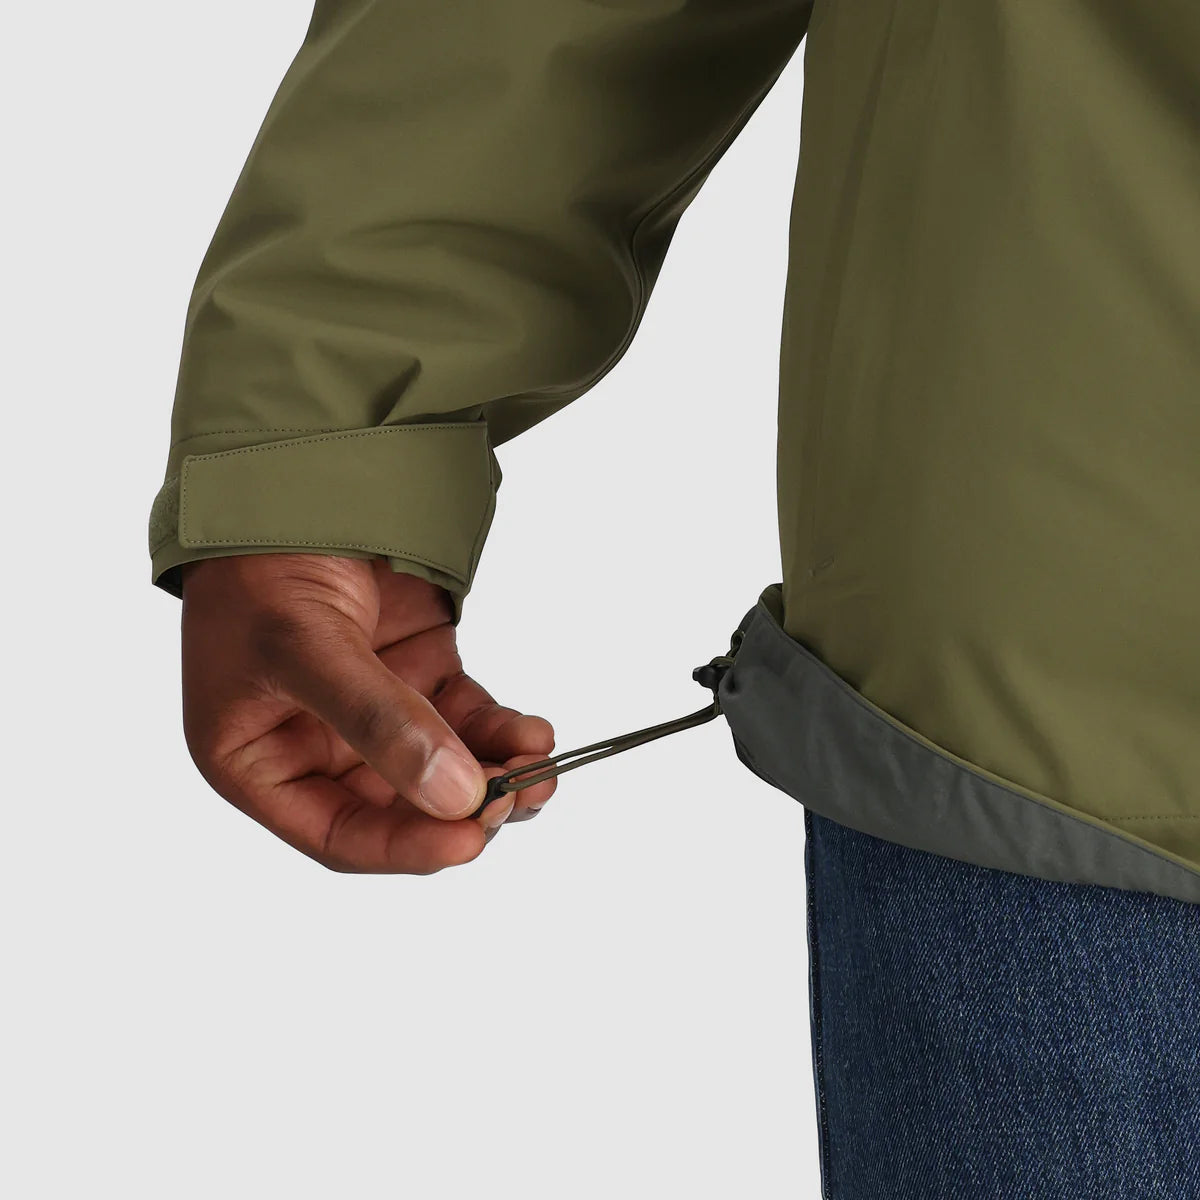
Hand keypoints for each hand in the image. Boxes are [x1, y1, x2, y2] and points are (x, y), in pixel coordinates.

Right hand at [178, 553, 556, 872]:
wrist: (289, 474)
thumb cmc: (260, 564)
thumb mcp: (308, 647)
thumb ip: (379, 722)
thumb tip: (457, 798)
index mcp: (260, 762)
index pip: (340, 832)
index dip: (405, 846)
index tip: (469, 841)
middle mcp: (316, 748)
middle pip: (403, 808)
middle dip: (462, 809)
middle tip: (513, 796)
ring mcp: (373, 712)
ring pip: (443, 769)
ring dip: (494, 776)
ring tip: (538, 769)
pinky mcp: (417, 674)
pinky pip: (466, 721)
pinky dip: (500, 731)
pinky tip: (530, 731)